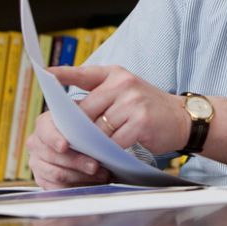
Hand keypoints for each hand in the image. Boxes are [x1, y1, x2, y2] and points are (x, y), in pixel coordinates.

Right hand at [26, 111, 110, 188]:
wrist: (84, 144)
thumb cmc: (85, 128)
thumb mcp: (89, 115)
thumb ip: (91, 111)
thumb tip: (98, 111)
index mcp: (44, 124)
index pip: (44, 130)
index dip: (54, 138)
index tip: (64, 146)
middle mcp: (37, 144)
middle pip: (52, 155)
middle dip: (76, 161)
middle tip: (95, 166)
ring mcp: (38, 163)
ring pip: (56, 174)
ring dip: (80, 176)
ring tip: (101, 175)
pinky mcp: (43, 180)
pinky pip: (57, 188)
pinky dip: (76, 186)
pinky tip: (92, 182)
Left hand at [49, 65, 191, 155]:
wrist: (181, 118)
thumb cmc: (147, 109)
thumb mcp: (125, 93)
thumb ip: (100, 99)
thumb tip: (70, 120)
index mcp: (115, 74)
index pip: (84, 73)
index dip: (63, 74)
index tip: (45, 74)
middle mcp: (123, 83)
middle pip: (85, 110)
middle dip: (77, 129)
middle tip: (72, 142)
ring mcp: (132, 101)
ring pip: (97, 128)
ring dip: (94, 143)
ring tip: (95, 149)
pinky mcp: (140, 121)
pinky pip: (113, 141)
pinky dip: (109, 150)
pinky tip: (111, 152)